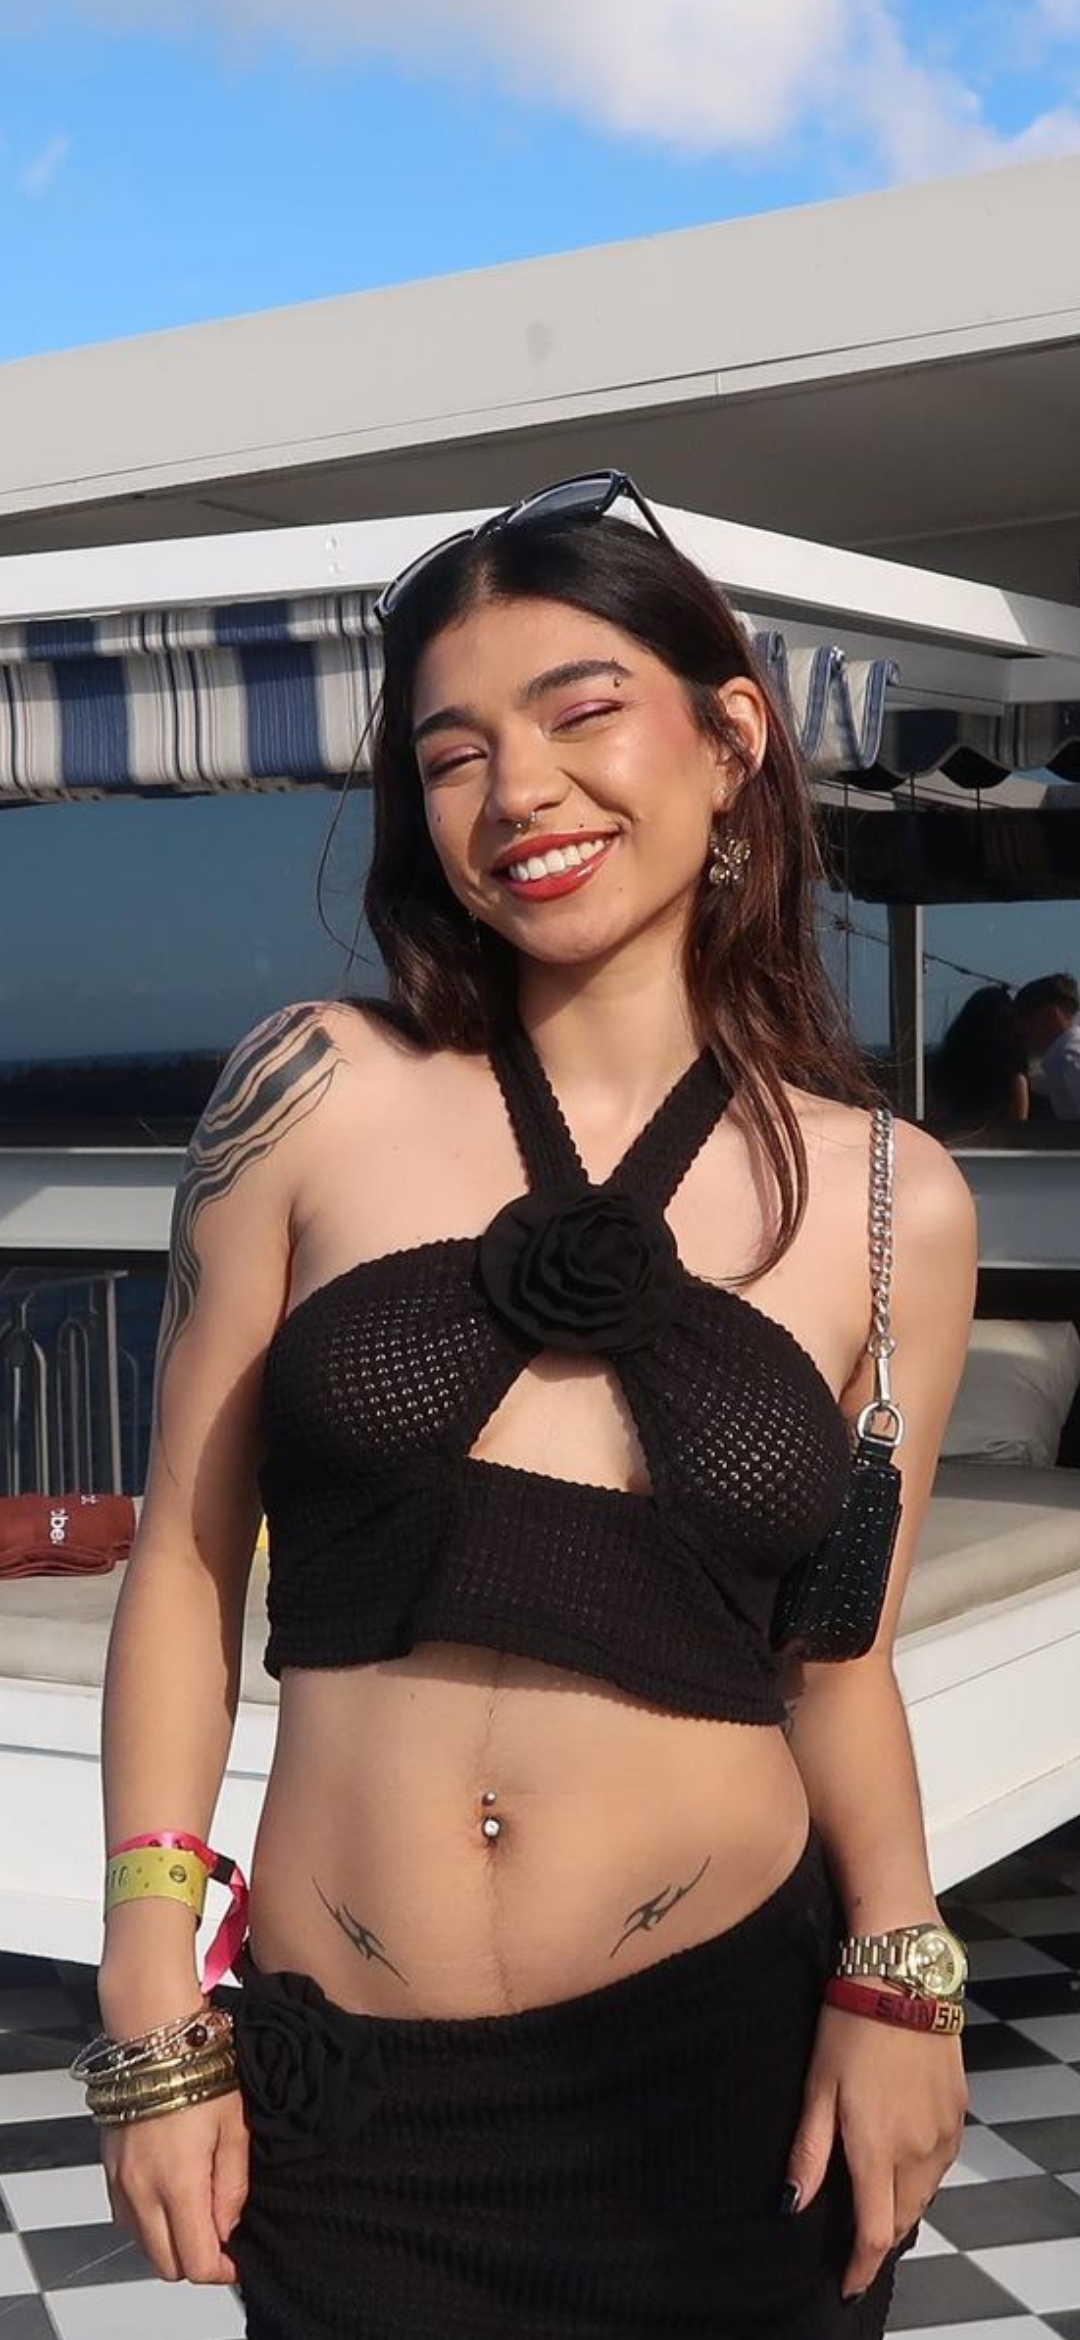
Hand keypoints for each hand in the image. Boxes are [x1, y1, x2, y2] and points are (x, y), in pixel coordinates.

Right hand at [102, 2088, 249, 2284]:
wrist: (154, 2038)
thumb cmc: (198, 2071)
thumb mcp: (235, 2128)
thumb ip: (232, 2186)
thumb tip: (227, 2226)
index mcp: (179, 2182)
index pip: (196, 2261)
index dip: (222, 2270)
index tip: (235, 2259)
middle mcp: (142, 2189)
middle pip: (166, 2265)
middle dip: (195, 2261)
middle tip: (217, 2237)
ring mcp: (120, 2182)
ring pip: (142, 2245)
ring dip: (169, 2243)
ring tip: (195, 2212)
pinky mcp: (108, 2170)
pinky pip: (125, 2218)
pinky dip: (147, 2222)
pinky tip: (168, 2198)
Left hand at [783, 2003, 967, 2300]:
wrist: (903, 1973)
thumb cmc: (849, 2023)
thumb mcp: (817, 2085)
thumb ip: (809, 2150)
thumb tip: (792, 2205)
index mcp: (878, 2148)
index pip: (875, 2231)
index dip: (861, 2264)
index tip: (847, 2282)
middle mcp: (919, 2148)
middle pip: (904, 2217)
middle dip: (881, 2237)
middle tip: (857, 2242)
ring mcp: (945, 2129)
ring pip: (927, 2191)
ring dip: (903, 2205)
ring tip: (878, 2204)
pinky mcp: (959, 2108)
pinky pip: (942, 2161)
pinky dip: (923, 2175)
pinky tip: (904, 2164)